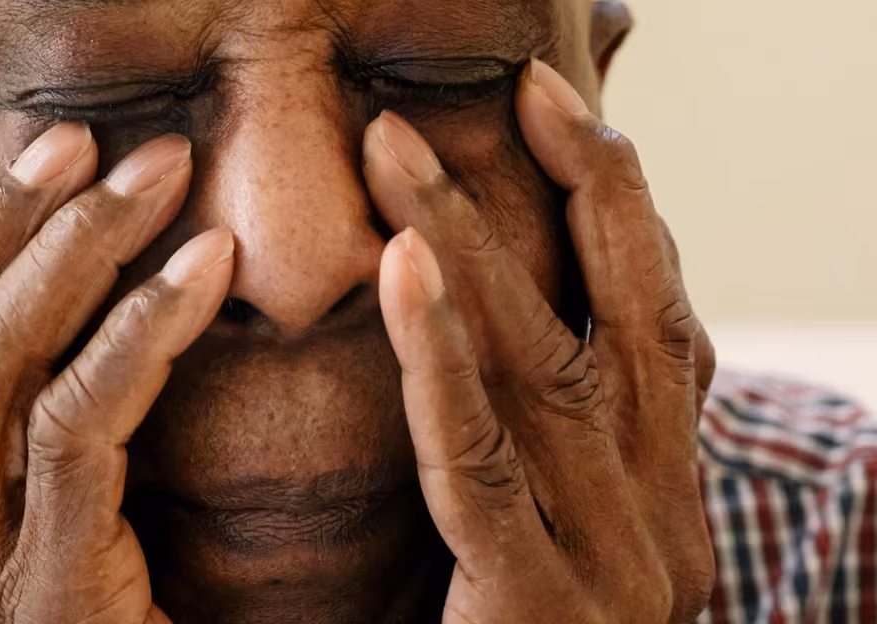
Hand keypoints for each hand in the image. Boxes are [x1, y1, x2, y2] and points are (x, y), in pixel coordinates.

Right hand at [0, 124, 232, 622]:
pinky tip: (205, 270)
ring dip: (74, 253)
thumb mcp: (35, 547)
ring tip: (154, 178)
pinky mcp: (55, 595)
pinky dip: (141, 333)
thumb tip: (28, 325)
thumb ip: (17, 452)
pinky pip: (80, 428)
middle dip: (3, 229)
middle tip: (82, 145)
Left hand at [366, 60, 716, 621]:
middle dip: (580, 195)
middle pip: (624, 322)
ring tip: (400, 151)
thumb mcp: (547, 547)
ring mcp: (614, 569)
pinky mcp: (538, 611)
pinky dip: (441, 362)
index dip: (623, 216)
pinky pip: (479, 466)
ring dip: (476, 249)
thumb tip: (475, 346)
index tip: (567, 117)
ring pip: (548, 372)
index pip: (659, 330)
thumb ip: (525, 454)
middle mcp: (659, 520)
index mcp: (661, 498)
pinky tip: (403, 272)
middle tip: (525, 88)